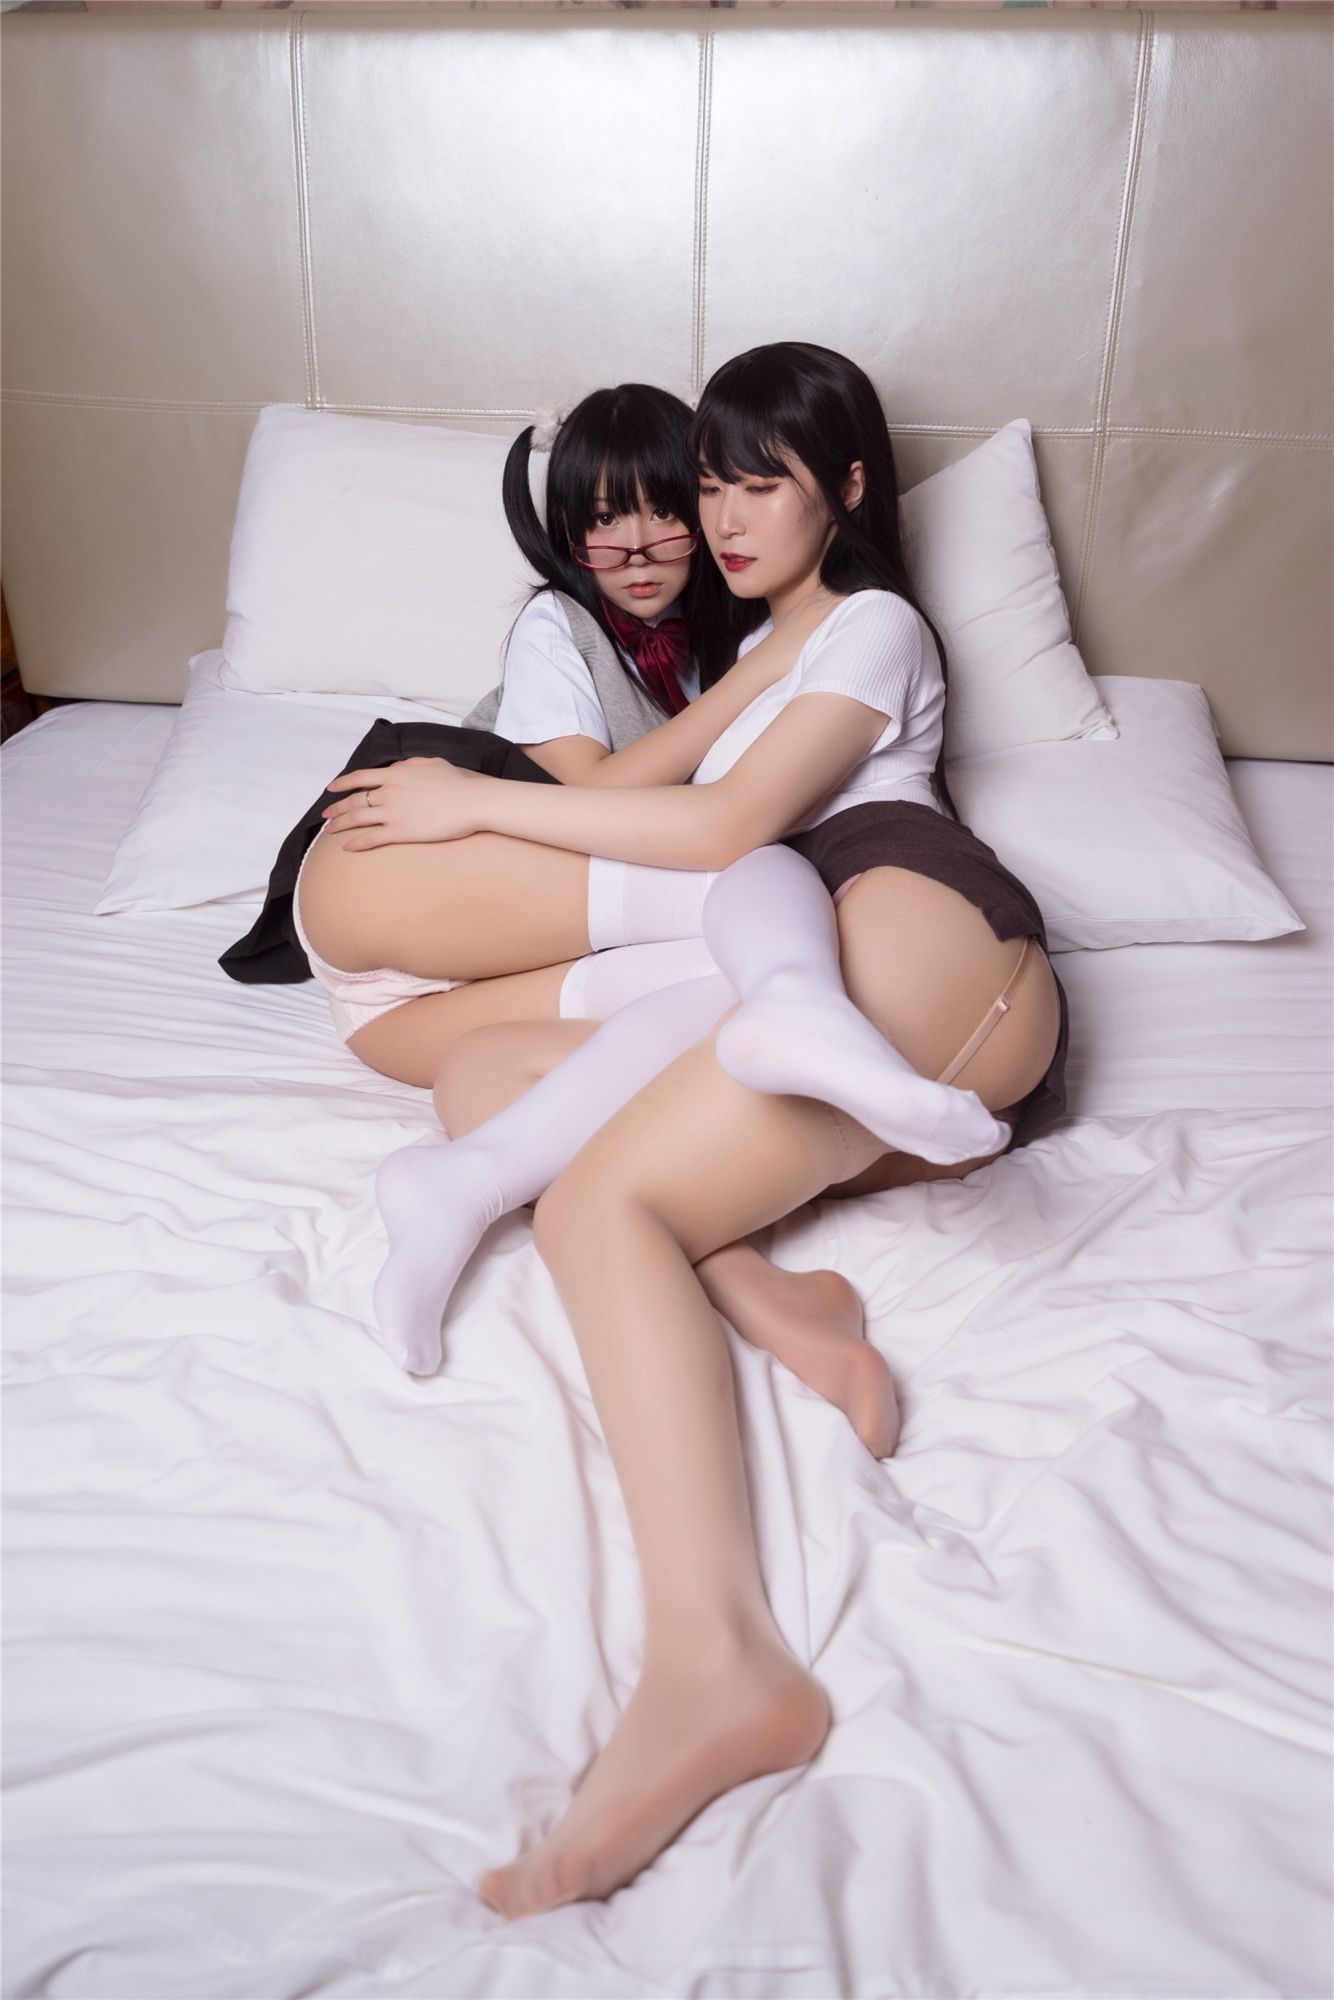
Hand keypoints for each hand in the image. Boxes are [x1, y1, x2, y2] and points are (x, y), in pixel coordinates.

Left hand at [321, 759, 488, 848]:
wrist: (472, 801)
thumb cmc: (457, 782)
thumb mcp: (430, 763)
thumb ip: (409, 764)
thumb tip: (398, 766)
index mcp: (395, 773)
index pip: (359, 777)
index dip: (342, 783)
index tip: (330, 788)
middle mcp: (389, 791)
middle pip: (354, 800)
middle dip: (336, 808)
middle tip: (325, 815)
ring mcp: (393, 812)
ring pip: (357, 818)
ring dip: (340, 824)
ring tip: (329, 830)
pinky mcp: (401, 832)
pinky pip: (372, 838)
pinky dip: (356, 843)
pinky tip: (347, 848)